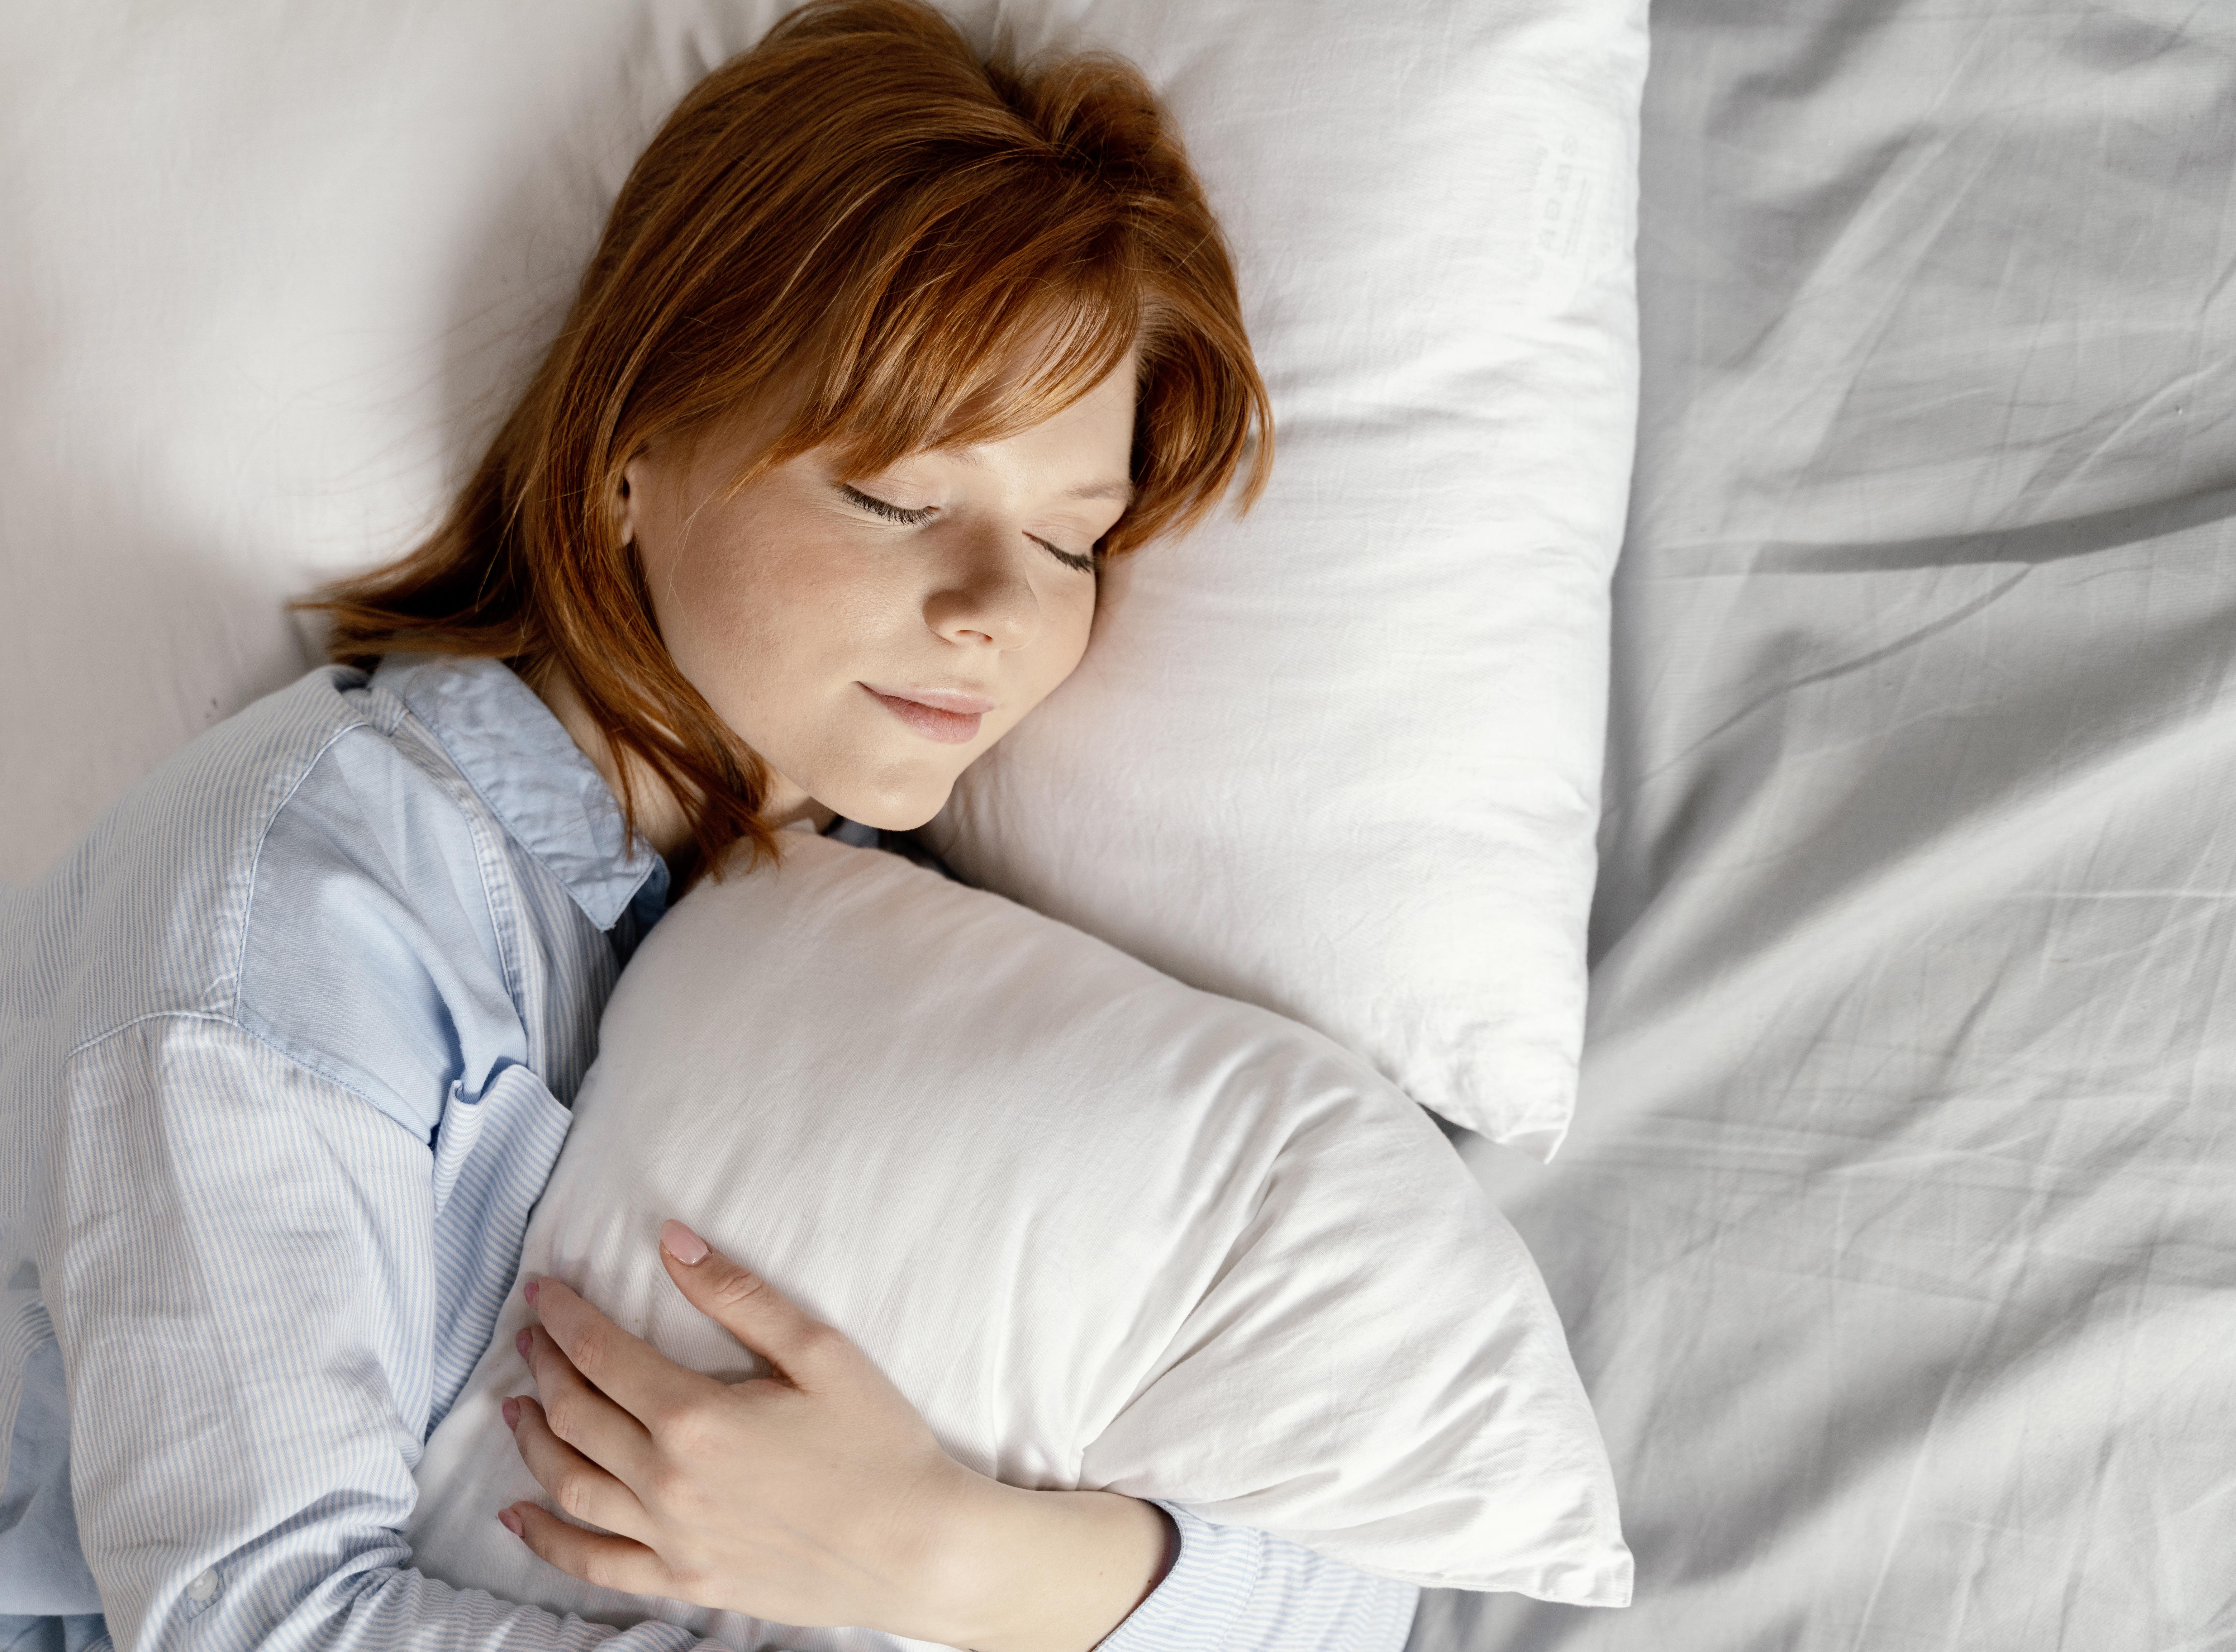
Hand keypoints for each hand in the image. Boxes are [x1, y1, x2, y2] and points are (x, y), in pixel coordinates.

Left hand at [500, 1219, 974, 1638]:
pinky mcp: (685, 1580)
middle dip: (543, 1367)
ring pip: (570, 1485)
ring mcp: (671, 1539)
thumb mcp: (820, 1351)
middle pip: (576, 1415)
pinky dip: (545, 1539)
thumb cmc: (878, 1442)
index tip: (540, 1288)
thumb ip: (738, 1295)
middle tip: (530, 1337)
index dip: (564, 1315)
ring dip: (533, 1441)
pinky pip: (593, 1563)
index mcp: (697, 1417)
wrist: (917, 1547)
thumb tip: (670, 1241)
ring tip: (514, 1408)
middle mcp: (668, 1481)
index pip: (602, 1354)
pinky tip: (518, 1513)